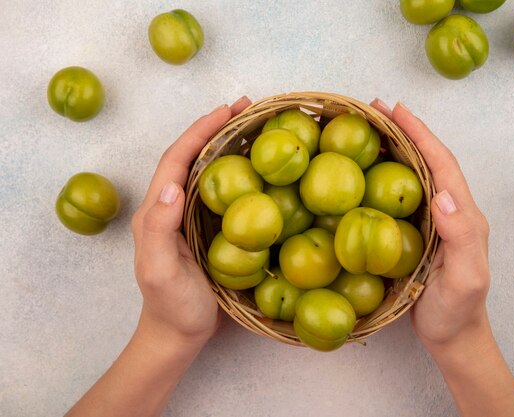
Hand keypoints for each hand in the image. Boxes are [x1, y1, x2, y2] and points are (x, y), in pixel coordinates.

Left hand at [131, 96, 252, 346]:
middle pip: (193, 156)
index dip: (200, 131)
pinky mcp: (209, 229)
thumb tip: (171, 185)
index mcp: (157, 209)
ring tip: (256, 127)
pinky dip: (239, 172)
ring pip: (209, 170)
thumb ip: (157, 228)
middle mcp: (172, 206)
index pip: (177, 159)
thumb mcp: (159, 270)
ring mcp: (191, 217)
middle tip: (248, 108)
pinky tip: (260, 168)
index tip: (227, 111)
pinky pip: (224, 192)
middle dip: (217, 128)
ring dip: (229, 145)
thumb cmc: (171, 306)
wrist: (179, 335)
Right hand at [370, 99, 489, 349]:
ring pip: (414, 173)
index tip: (396, 110)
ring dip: (394, 147)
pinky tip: (367, 171)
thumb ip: (462, 236)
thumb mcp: (466, 278)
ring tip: (368, 128)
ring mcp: (433, 221)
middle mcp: (450, 210)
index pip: (442, 165)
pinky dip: (385, 174)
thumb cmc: (457, 311)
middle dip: (404, 131)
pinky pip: (401, 195)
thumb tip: (444, 194)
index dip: (420, 134)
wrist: (454, 337)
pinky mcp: (417, 232)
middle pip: (428, 160)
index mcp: (464, 214)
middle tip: (373, 108)